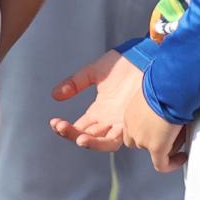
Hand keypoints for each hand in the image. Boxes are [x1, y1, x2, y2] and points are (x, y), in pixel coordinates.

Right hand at [49, 51, 191, 171]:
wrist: (146, 56)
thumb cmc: (125, 62)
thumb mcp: (94, 72)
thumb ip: (75, 83)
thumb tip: (55, 95)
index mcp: (100, 111)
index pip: (80, 127)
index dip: (65, 128)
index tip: (54, 122)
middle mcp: (110, 120)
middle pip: (88, 137)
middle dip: (71, 134)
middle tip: (59, 126)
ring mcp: (121, 122)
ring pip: (102, 142)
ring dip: (87, 142)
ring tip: (76, 137)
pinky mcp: (132, 122)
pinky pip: (116, 139)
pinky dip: (101, 141)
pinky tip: (87, 138)